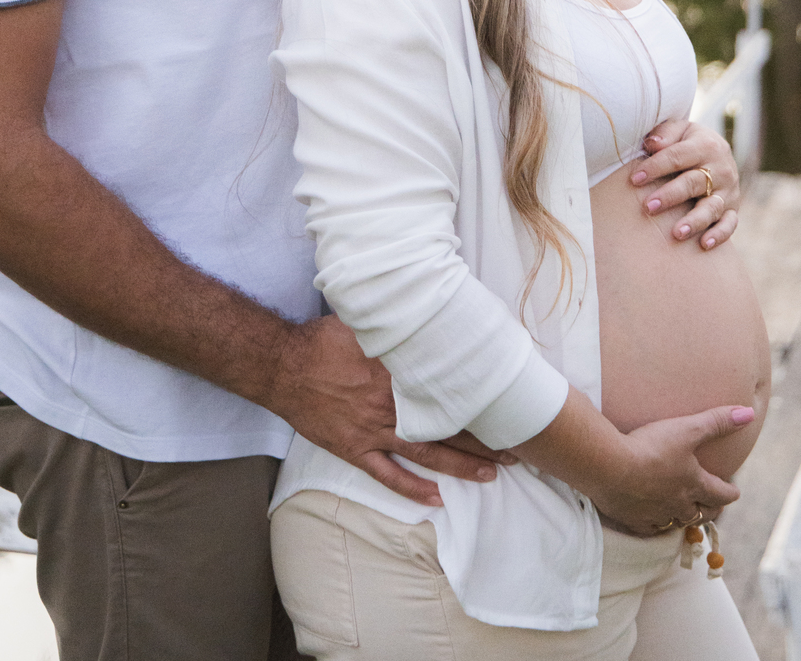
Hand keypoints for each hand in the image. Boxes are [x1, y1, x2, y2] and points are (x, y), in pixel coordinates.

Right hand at [267, 315, 514, 506]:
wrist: (283, 366)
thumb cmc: (324, 339)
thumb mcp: (367, 321)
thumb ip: (400, 321)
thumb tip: (432, 301)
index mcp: (400, 372)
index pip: (451, 387)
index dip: (482, 396)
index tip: (509, 401)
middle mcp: (392, 405)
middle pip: (448, 425)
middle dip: (485, 437)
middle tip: (517, 446)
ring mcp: (373, 431)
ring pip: (428, 454)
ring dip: (462, 465)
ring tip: (492, 473)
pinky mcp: (354, 449)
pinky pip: (388, 475)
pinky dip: (413, 488)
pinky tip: (437, 498)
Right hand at [590, 404, 751, 535]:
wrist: (610, 466)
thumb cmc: (651, 447)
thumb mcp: (688, 429)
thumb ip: (717, 421)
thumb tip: (748, 413)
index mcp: (694, 484)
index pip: (720, 494)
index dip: (730, 492)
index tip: (735, 492)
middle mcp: (679, 504)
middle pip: (701, 514)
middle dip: (711, 511)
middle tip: (715, 507)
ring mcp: (656, 515)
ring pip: (677, 522)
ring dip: (685, 518)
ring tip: (685, 513)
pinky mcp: (634, 520)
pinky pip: (651, 528)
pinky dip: (656, 524)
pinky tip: (654, 520)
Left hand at [630, 120, 738, 248]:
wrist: (717, 150)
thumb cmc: (687, 142)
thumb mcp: (679, 129)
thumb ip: (665, 133)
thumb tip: (652, 144)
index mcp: (706, 145)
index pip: (678, 156)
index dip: (656, 167)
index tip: (635, 179)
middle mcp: (721, 169)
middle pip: (694, 183)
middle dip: (671, 196)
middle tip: (649, 207)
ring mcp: (728, 191)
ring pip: (712, 207)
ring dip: (694, 220)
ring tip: (677, 233)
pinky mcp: (732, 209)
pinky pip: (729, 224)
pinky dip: (719, 235)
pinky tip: (703, 244)